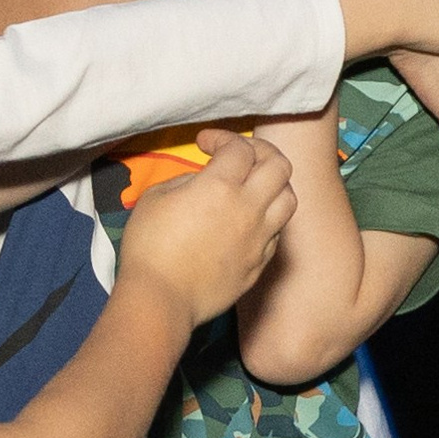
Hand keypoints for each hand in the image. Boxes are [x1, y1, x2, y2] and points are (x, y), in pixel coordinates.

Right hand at [115, 124, 295, 322]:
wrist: (161, 299)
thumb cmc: (149, 247)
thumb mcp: (155, 198)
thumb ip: (186, 180)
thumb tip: (203, 181)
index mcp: (220, 186)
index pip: (240, 147)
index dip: (223, 138)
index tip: (205, 145)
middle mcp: (248, 209)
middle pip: (279, 166)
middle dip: (261, 152)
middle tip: (241, 156)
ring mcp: (258, 239)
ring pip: (289, 199)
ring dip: (274, 186)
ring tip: (254, 188)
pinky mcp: (259, 265)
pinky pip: (276, 234)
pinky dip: (267, 220)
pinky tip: (247, 223)